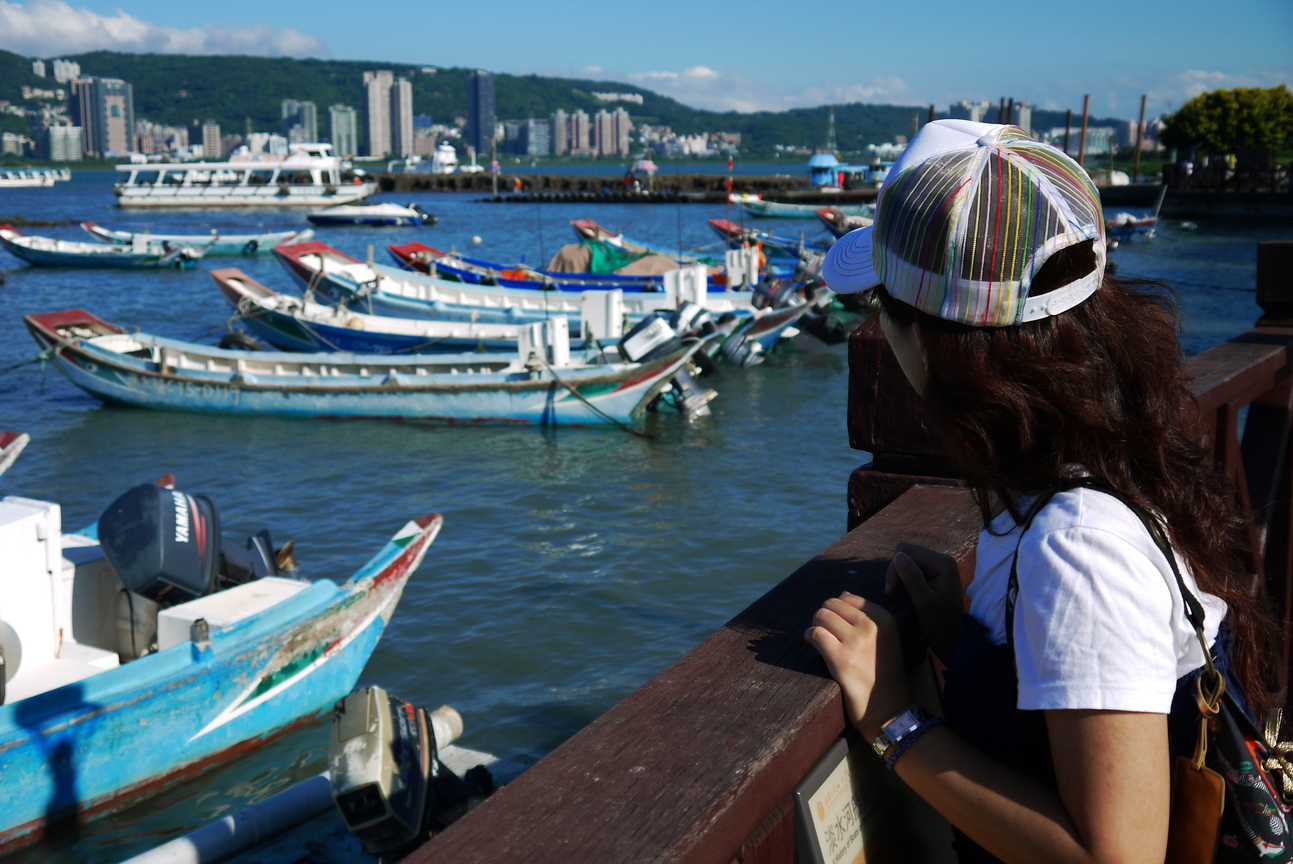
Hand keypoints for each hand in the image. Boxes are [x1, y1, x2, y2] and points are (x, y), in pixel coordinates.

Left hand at [805, 592, 909, 739]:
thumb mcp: (885, 639)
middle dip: (824, 616)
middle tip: (825, 632)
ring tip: (820, 639)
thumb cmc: (884, 674)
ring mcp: (856, 642)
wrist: (890, 708)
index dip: (836, 609)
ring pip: (821, 616)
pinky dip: (809, 636)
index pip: (849, 598)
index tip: (835, 623)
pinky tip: (812, 644)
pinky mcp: (841, 659)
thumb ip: (866, 615)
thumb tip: (842, 594)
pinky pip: (815, 634)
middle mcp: (871, 627)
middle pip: (831, 604)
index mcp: (884, 619)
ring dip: (815, 626)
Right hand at [885, 544, 963, 664]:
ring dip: (899, 574)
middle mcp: (942, 560)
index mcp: (943, 563)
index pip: (907, 551)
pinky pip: (912, 567)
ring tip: (898, 592)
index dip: (895, 568)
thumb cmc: (939, 624)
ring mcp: (938, 566)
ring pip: (908, 559)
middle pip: (907, 552)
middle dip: (896, 570)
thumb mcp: (923, 602)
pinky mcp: (933, 574)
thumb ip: (912, 577)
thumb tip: (898, 556)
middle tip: (893, 592)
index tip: (891, 591)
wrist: (952, 640)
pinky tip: (905, 590)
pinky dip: (904, 577)